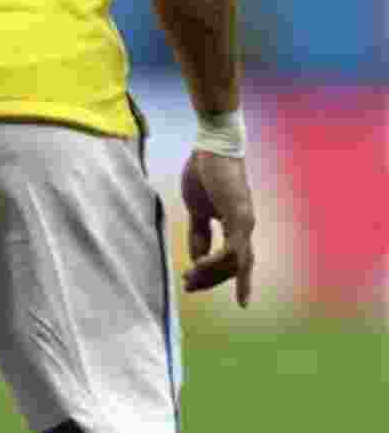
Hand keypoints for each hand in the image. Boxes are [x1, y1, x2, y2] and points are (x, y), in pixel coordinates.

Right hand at [180, 149, 255, 306]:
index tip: (188, 281)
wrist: (211, 145)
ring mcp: (245, 224)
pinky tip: (199, 268)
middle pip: (233, 267)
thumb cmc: (204, 171)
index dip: (208, 273)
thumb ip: (198, 233)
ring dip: (211, 275)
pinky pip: (231, 251)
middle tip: (188, 287)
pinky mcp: (240, 217)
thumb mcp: (197, 208)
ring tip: (190, 279)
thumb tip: (197, 259)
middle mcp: (244, 228)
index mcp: (235, 225)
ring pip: (234, 264)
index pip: (227, 260)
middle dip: (210, 280)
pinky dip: (216, 264)